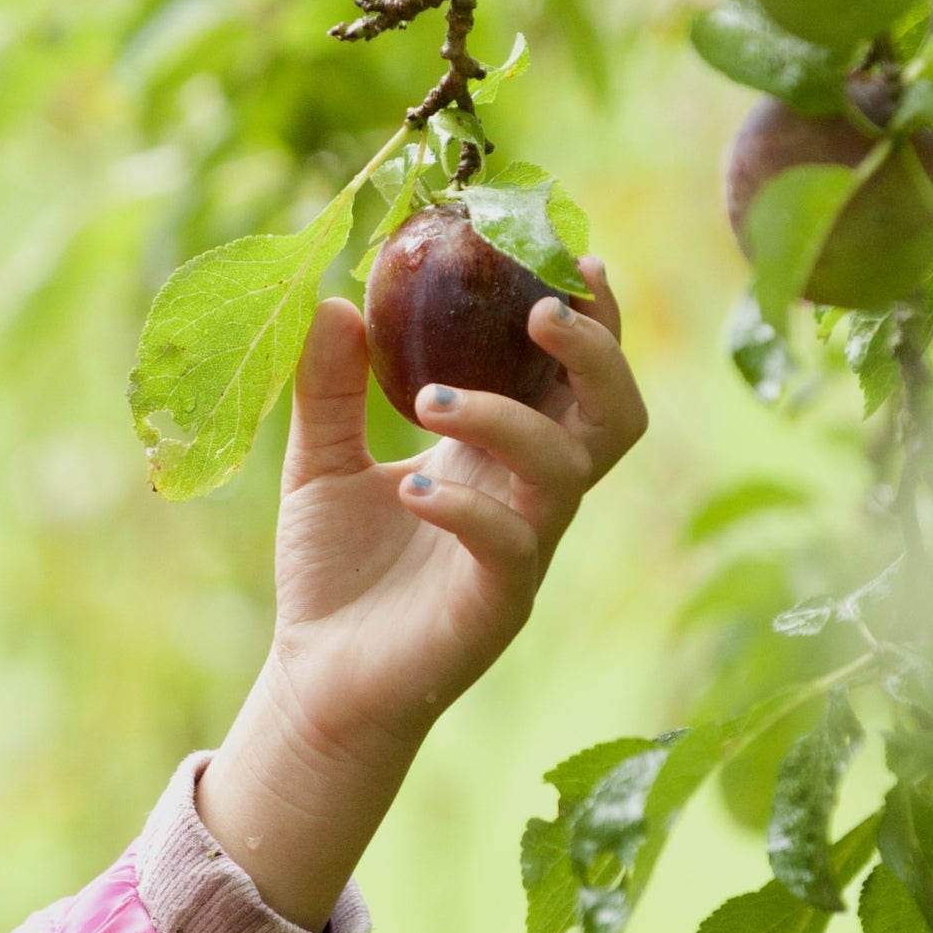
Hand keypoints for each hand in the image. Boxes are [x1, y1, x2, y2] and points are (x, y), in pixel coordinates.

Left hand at [197, 259, 645, 928]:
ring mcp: (523, 550)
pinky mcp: (496, 605)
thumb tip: (331, 301)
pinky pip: (511, 544)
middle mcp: (529, 495)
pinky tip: (410, 488)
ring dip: (507, 419)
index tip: (574, 254)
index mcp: (502, 452)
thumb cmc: (335, 569)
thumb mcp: (319, 461)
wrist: (316, 677)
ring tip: (427, 398)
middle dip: (597, 355)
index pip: (576, 375)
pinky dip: (468, 506)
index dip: (594, 318)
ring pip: (566, 470)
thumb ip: (329, 386)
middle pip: (616, 415)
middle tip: (543, 311)